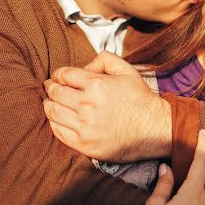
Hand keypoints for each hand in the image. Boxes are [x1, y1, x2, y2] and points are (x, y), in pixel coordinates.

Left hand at [43, 51, 171, 161]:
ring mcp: (84, 126)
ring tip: (52, 103)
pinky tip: (59, 119)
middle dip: (51, 88)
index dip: (58, 74)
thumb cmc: (140, 99)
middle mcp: (87, 105)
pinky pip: (58, 131)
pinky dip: (54, 123)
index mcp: (96, 84)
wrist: (154, 129)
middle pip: (55, 93)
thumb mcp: (127, 70)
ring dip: (50, 105)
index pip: (63, 75)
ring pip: (53, 112)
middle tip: (51, 88)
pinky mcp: (84, 144)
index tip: (58, 77)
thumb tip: (85, 66)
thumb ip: (104, 59)